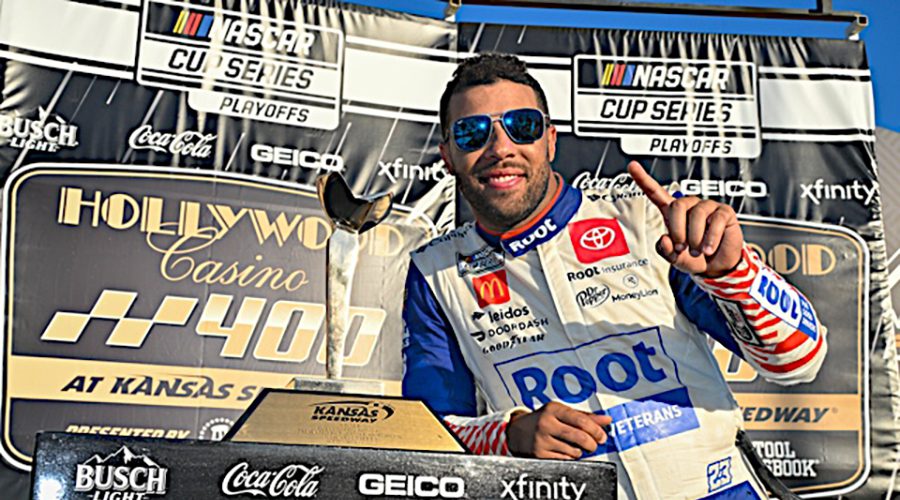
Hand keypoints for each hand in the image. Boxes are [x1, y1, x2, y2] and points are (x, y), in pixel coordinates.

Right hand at [506, 402, 611, 458]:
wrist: (516, 432)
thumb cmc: (543, 420)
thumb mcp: (560, 412)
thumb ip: (584, 416)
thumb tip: (607, 420)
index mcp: (553, 409)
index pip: (581, 420)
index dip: (596, 430)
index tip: (602, 436)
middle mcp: (546, 423)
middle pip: (580, 437)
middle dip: (592, 444)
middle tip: (594, 445)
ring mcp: (541, 440)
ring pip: (574, 451)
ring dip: (579, 451)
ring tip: (573, 446)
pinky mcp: (539, 455)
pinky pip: (564, 460)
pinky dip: (569, 457)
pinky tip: (564, 451)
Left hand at [627, 161, 743, 277]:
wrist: (717, 266)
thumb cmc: (694, 258)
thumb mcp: (675, 258)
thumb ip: (665, 250)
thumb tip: (665, 239)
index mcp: (673, 213)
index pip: (656, 192)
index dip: (643, 179)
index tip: (632, 166)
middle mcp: (689, 206)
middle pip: (677, 205)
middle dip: (677, 230)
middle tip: (682, 247)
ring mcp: (707, 207)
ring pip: (697, 215)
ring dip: (695, 238)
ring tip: (696, 250)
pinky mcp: (724, 212)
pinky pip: (715, 221)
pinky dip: (710, 239)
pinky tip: (708, 248)